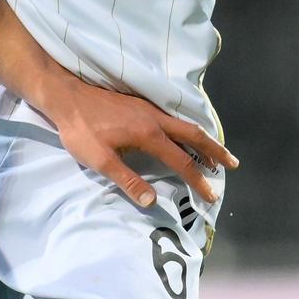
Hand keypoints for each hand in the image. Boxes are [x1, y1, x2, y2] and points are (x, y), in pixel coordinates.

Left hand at [38, 77, 237, 209]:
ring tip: (216, 152)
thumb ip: (127, 181)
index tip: (211, 194)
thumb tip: (152, 201)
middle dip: (215, 151)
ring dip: (203, 139)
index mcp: (148, 135)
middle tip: (233, 164)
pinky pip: (174, 117)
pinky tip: (185, 135)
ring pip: (185, 124)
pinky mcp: (140, 104)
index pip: (181, 161)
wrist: (66, 96)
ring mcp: (149, 109)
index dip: (198, 180)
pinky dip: (187, 129)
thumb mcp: (100, 160)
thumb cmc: (80, 130)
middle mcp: (155, 119)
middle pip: (194, 135)